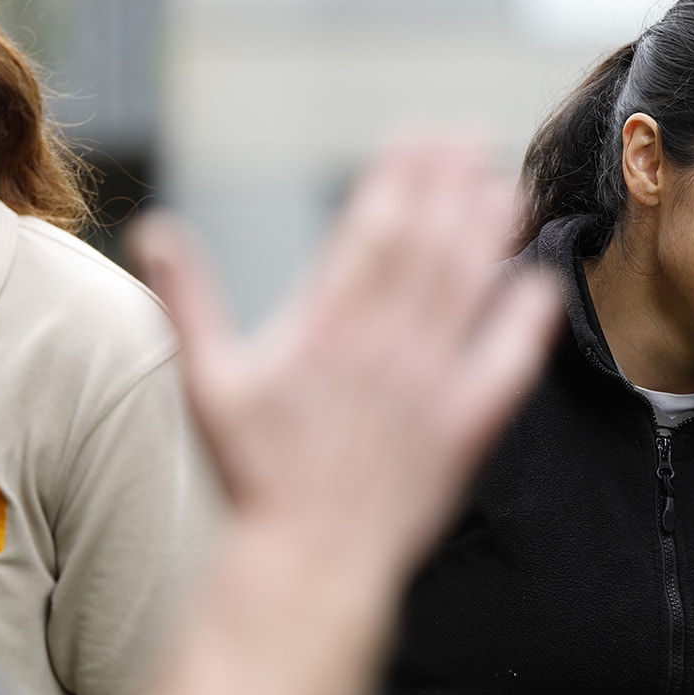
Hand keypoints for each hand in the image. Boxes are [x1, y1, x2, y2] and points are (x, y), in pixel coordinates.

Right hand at [130, 137, 559, 575]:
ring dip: (489, 233)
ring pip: (469, 290)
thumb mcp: (208, 382)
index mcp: (326, 329)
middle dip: (450, 185)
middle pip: (428, 247)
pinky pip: (507, 362)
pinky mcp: (465, 427)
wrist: (310, 559)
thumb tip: (155, 230)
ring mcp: (430, 386)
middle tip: (470, 136)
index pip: (372, 231)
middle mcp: (384, 349)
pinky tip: (538, 280)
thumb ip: (188, 300)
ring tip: (505, 185)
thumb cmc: (255, 475)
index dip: (400, 177)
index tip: (417, 135)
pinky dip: (524, 320)